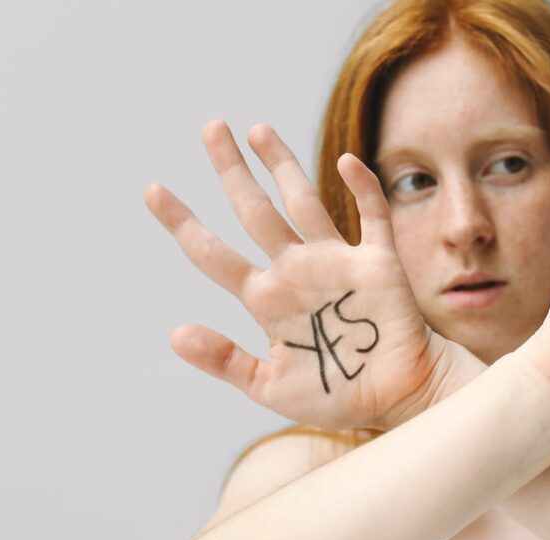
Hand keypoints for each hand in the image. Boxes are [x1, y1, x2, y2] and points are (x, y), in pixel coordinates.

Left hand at [144, 120, 474, 430]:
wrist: (397, 401)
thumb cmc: (337, 397)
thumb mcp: (269, 387)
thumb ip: (226, 359)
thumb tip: (173, 334)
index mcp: (266, 299)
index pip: (214, 254)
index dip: (183, 223)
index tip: (153, 191)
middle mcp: (296, 271)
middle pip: (254, 210)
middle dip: (231, 170)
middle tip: (210, 128)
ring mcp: (336, 263)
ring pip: (304, 201)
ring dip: (282, 164)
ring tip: (256, 129)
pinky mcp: (377, 263)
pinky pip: (371, 216)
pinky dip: (362, 188)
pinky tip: (345, 162)